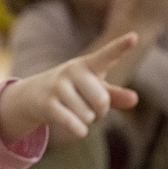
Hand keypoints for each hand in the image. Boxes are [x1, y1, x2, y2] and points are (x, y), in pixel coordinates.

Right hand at [0, 33, 138, 142]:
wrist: (33, 95)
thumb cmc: (72, 90)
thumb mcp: (94, 89)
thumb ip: (115, 95)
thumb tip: (135, 99)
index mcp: (88, 64)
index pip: (107, 55)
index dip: (121, 47)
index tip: (134, 37)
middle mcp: (73, 71)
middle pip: (101, 100)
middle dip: (100, 112)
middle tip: (91, 109)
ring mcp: (58, 86)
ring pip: (88, 115)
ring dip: (87, 121)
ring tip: (76, 113)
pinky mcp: (48, 104)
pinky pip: (74, 124)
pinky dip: (79, 130)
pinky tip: (78, 129)